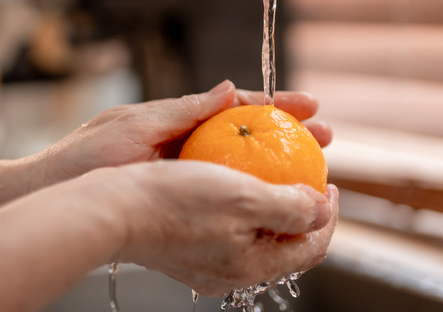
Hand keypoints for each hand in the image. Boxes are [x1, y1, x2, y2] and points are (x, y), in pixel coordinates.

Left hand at [33, 80, 332, 186]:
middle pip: (247, 135)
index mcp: (178, 119)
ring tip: (312, 171)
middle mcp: (186, 143)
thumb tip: (229, 89)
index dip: (275, 104)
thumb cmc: (87, 156)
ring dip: (276, 165)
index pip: (236, 106)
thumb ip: (184, 109)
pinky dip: (248, 193)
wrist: (58, 194)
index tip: (311, 105)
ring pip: (239, 165)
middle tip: (326, 137)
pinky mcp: (176, 197)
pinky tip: (270, 203)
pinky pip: (220, 193)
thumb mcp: (137, 124)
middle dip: (288, 133)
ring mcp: (183, 171)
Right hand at [113, 161, 338, 295]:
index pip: (311, 247)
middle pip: (285, 243)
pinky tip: (234, 179)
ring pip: (256, 234)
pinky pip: (228, 228)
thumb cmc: (175, 201)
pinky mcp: (188, 248)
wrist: (113, 209)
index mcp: (253, 265)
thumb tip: (320, 211)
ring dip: (271, 202)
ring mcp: (208, 262)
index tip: (329, 181)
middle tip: (306, 175)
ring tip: (273, 172)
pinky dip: (241, 205)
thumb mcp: (244, 197)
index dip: (328, 214)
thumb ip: (290, 207)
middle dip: (302, 208)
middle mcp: (233, 271)